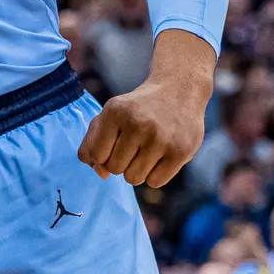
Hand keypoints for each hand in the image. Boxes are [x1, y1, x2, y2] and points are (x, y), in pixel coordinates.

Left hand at [78, 31, 213, 186]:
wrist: (178, 91)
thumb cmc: (138, 109)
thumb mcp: (110, 113)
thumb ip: (93, 141)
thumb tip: (101, 173)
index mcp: (115, 112)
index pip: (97, 155)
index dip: (103, 156)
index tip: (113, 145)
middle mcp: (137, 124)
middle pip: (115, 168)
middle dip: (120, 163)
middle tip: (132, 147)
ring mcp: (160, 138)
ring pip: (134, 179)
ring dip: (136, 171)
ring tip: (145, 151)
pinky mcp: (181, 152)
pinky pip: (155, 182)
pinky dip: (154, 175)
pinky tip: (160, 156)